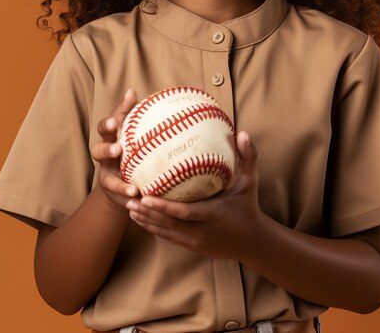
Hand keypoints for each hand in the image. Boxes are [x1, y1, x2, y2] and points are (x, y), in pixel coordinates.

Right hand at [91, 89, 139, 210]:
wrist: (125, 179)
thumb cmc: (131, 147)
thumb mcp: (132, 130)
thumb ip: (131, 113)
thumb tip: (131, 90)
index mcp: (111, 138)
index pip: (105, 127)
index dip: (109, 123)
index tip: (117, 121)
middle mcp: (105, 157)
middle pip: (97, 151)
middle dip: (106, 149)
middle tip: (118, 150)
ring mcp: (107, 176)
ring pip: (106, 180)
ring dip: (119, 183)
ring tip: (133, 188)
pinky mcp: (113, 193)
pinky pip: (119, 198)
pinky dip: (128, 200)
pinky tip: (139, 202)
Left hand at [125, 131, 264, 259]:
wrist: (252, 242)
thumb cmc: (248, 206)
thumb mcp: (251, 181)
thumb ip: (248, 156)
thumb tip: (242, 131)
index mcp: (213, 213)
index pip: (184, 213)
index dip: (163, 206)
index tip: (146, 196)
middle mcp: (201, 230)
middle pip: (168, 224)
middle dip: (147, 213)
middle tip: (128, 198)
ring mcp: (195, 241)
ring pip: (165, 232)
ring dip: (146, 221)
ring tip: (127, 206)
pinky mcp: (192, 247)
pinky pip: (169, 237)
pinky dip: (154, 228)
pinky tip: (141, 217)